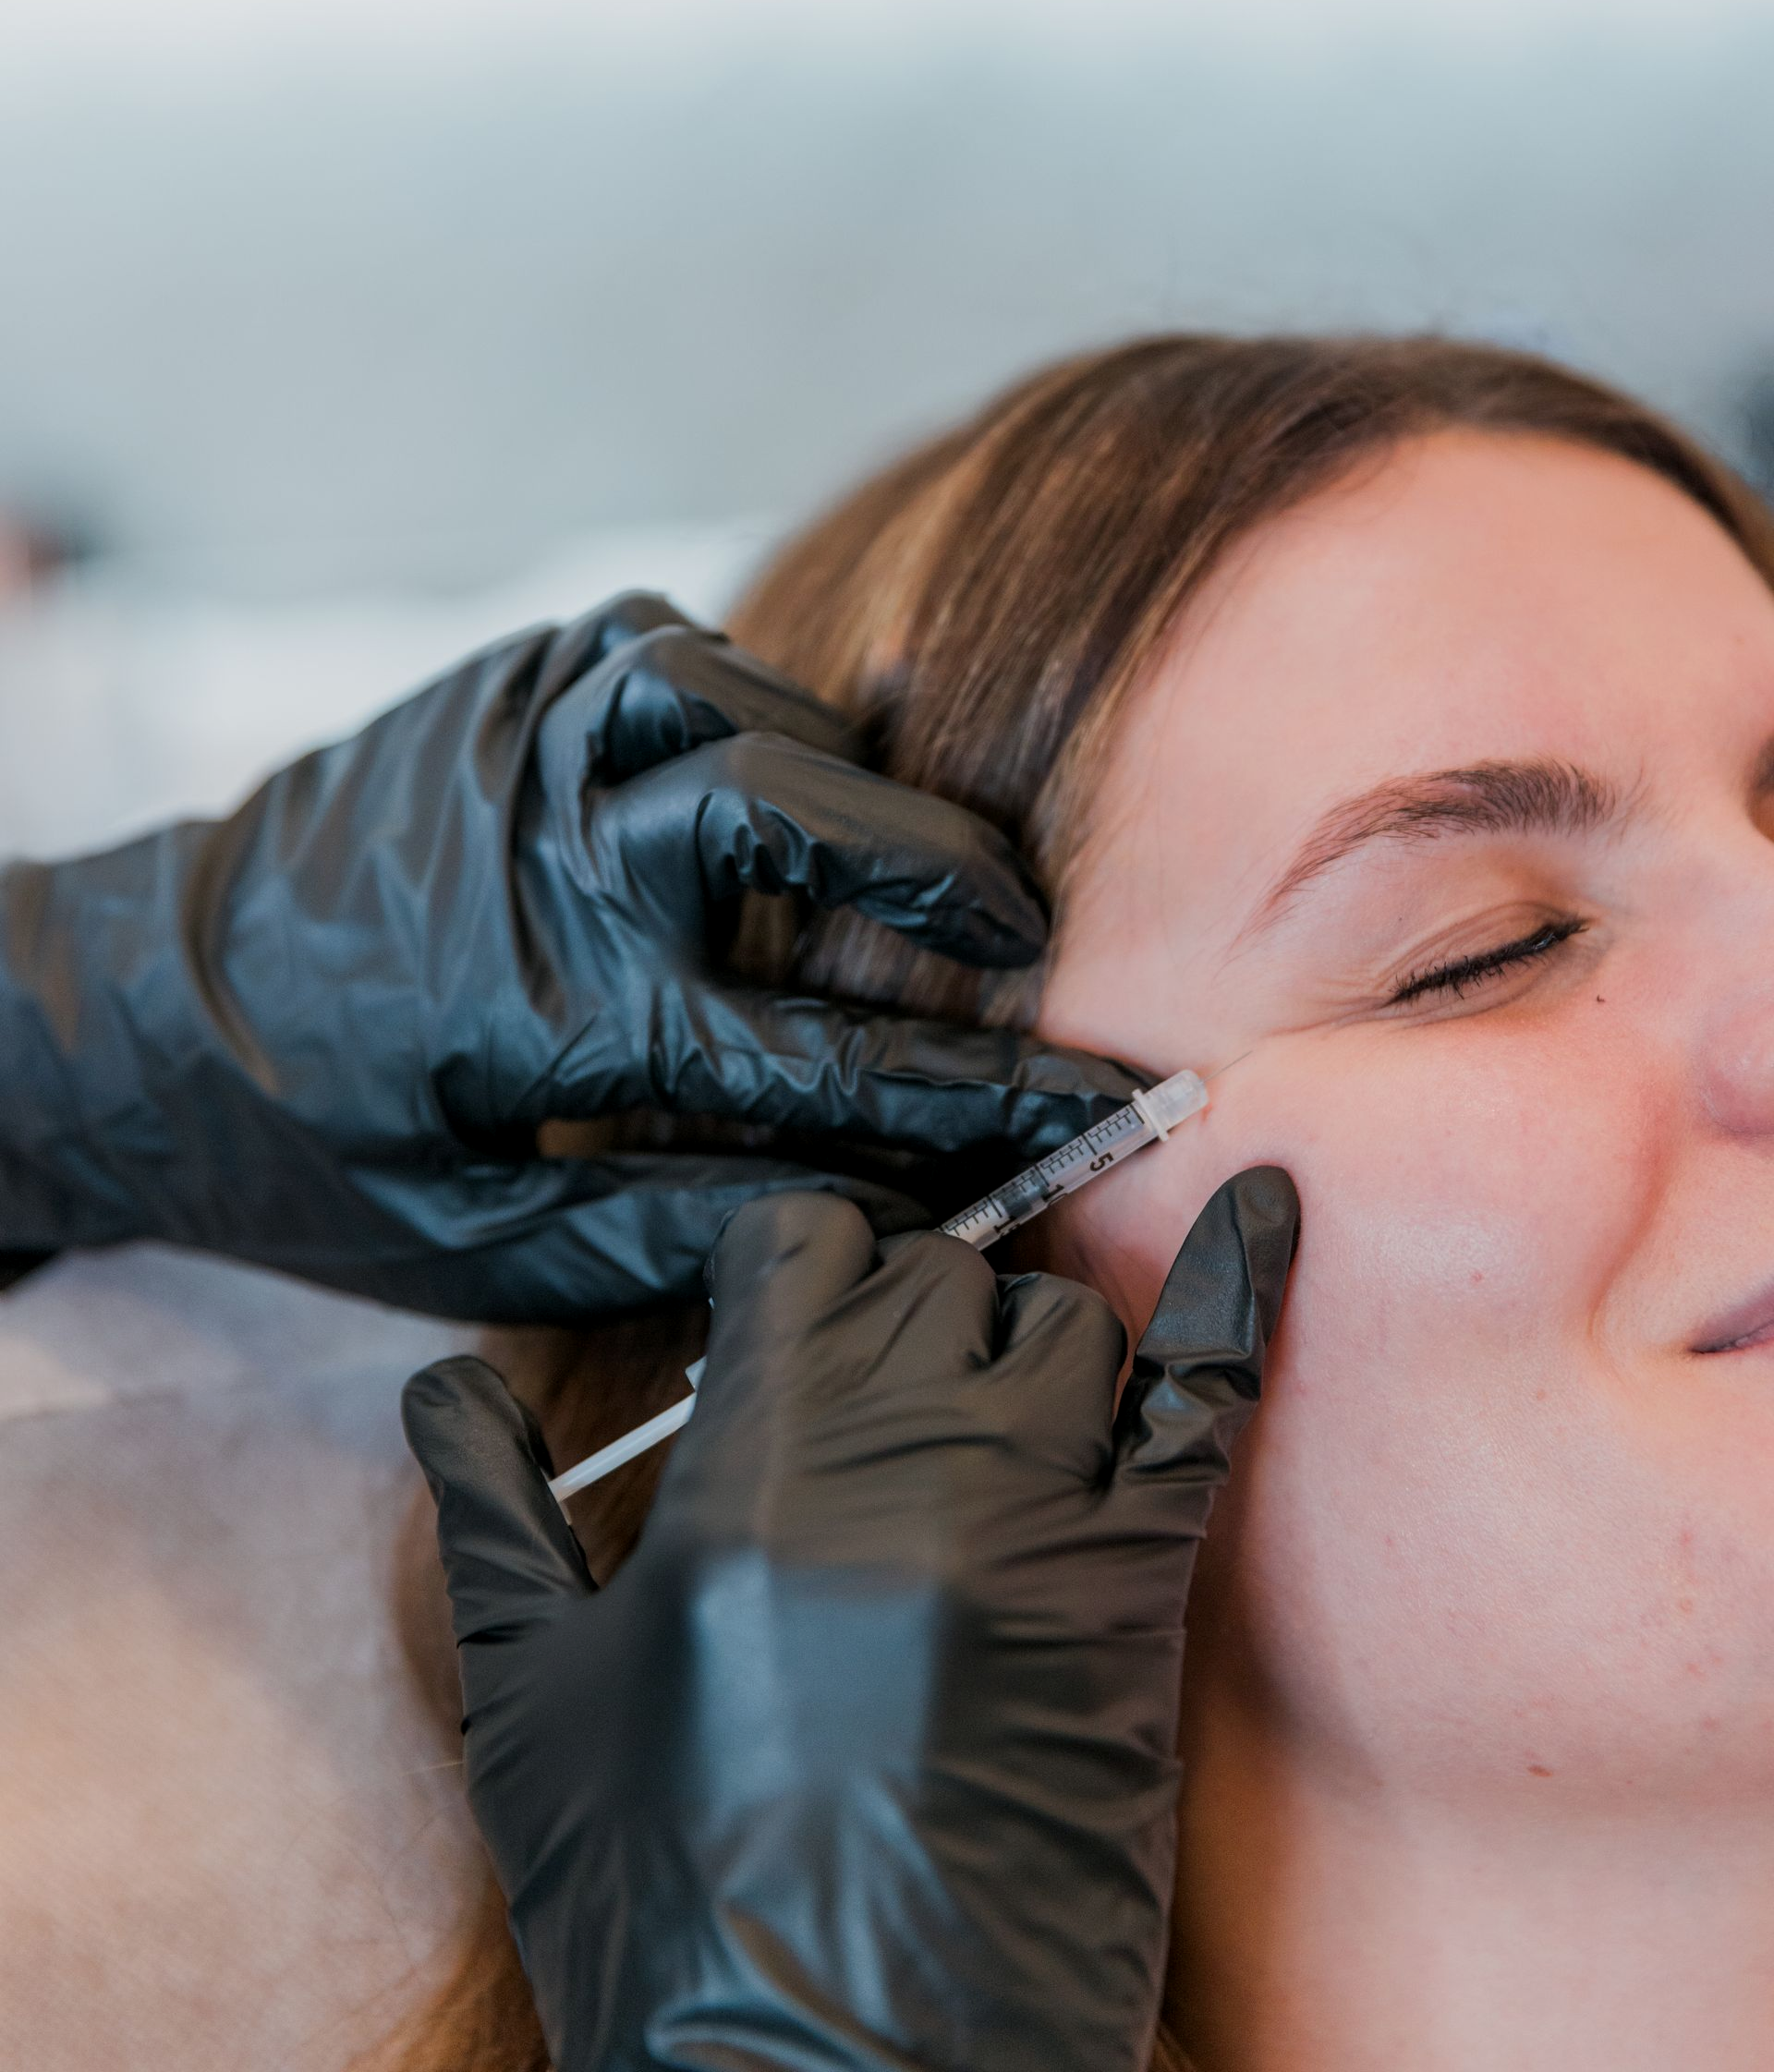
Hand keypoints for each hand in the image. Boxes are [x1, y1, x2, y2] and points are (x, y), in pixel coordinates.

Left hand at [0, 595, 1138, 1317]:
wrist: (128, 1006)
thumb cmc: (304, 1147)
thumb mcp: (475, 1244)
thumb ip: (674, 1231)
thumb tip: (860, 1210)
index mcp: (550, 1016)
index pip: (817, 1060)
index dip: (975, 1094)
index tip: (1089, 1108)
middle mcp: (545, 852)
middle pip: (800, 814)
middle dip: (945, 873)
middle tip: (1022, 934)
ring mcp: (520, 741)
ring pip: (744, 700)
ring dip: (847, 776)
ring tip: (894, 855)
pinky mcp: (496, 686)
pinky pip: (666, 651)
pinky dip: (747, 699)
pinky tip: (762, 765)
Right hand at [403, 1170, 1298, 2069]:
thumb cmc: (659, 1899)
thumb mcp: (527, 1702)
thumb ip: (493, 1513)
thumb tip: (439, 1388)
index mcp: (746, 1469)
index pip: (802, 1243)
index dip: (787, 1261)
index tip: (778, 1305)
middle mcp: (900, 1460)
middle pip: (929, 1272)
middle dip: (889, 1308)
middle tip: (859, 1399)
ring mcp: (1034, 1518)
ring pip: (1057, 1320)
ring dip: (1012, 1344)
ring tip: (968, 1422)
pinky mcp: (1132, 1593)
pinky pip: (1207, 1398)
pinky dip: (1242, 1291)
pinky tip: (1269, 1207)